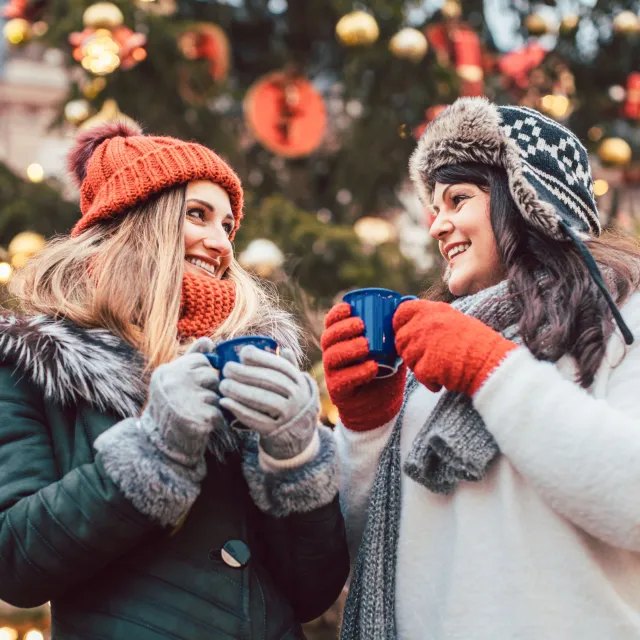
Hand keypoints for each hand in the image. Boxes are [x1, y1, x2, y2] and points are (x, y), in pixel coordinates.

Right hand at [140, 337, 225, 468]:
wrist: (161, 445)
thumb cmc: (172, 407)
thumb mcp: (176, 379)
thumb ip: (192, 358)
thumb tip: (208, 340)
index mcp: (167, 371)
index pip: (201, 360)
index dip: (203, 374)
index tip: (192, 386)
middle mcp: (173, 383)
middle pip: (211, 376)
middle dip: (209, 390)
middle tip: (194, 402)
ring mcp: (184, 400)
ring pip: (216, 395)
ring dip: (211, 406)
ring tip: (195, 414)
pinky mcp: (198, 418)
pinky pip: (219, 413)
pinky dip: (215, 421)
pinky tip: (201, 425)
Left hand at [218, 346, 317, 459]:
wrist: (299, 434)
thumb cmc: (290, 401)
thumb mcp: (295, 384)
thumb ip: (288, 367)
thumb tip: (283, 349)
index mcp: (299, 381)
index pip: (280, 366)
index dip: (261, 358)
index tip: (243, 353)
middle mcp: (297, 397)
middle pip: (270, 381)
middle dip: (245, 373)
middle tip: (226, 369)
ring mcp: (288, 415)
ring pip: (263, 400)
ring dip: (240, 391)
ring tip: (223, 385)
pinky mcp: (275, 431)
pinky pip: (255, 420)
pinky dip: (238, 410)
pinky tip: (225, 402)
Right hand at [321, 302, 405, 431]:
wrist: (381, 404)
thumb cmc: (385, 371)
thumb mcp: (390, 348)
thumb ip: (394, 329)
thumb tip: (408, 302)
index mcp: (341, 341)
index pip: (331, 324)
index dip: (336, 314)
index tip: (349, 307)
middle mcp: (332, 355)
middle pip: (328, 338)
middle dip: (342, 329)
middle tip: (361, 325)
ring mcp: (333, 374)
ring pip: (332, 357)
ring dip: (349, 348)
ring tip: (367, 345)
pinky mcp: (338, 391)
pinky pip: (343, 380)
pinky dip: (358, 372)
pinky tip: (372, 367)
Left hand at [393, 299, 516, 395]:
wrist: (491, 362)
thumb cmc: (477, 343)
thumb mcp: (454, 320)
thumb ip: (431, 320)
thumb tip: (411, 326)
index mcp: (433, 310)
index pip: (401, 311)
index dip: (399, 324)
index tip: (404, 332)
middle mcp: (425, 324)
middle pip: (401, 339)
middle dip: (410, 350)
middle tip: (428, 357)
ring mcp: (423, 344)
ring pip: (408, 358)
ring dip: (420, 366)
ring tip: (441, 367)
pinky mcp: (425, 365)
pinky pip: (419, 375)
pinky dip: (430, 381)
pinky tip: (444, 378)